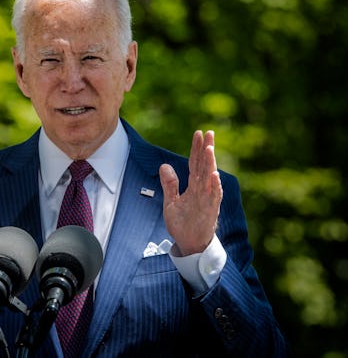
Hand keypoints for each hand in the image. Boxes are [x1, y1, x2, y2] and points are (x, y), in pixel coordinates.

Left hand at [159, 130, 222, 255]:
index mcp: (193, 186)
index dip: (196, 149)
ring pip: (210, 178)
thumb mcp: (171, 202)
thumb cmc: (182, 223)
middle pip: (205, 166)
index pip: (195, 163)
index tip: (198, 133)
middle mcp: (202, 190)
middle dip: (206, 150)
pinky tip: (215, 175)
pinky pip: (213, 197)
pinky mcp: (210, 211)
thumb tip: (164, 166)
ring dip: (210, 164)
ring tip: (210, 149)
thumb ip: (169, 185)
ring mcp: (207, 200)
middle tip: (209, 133)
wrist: (189, 244)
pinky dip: (214, 187)